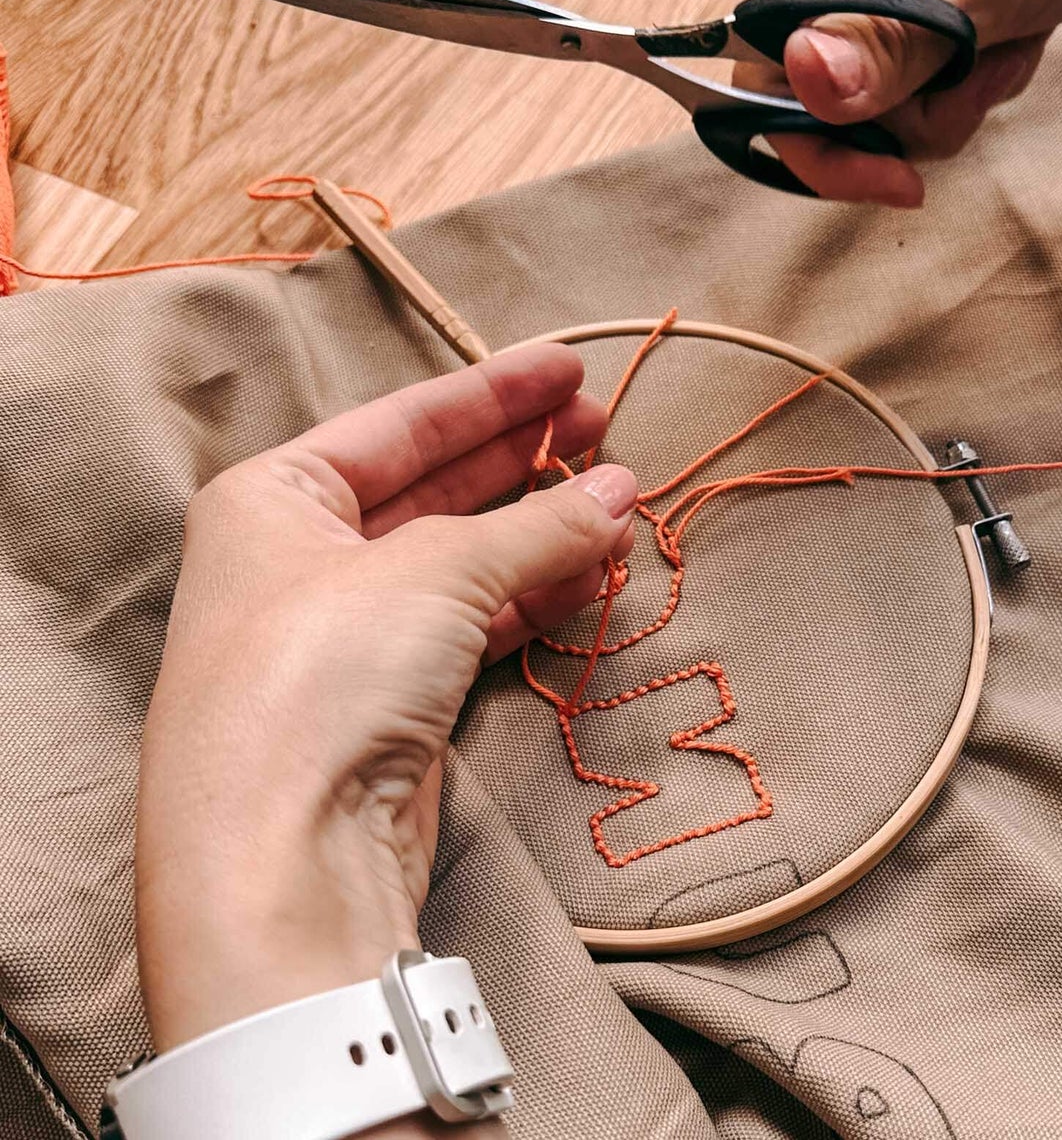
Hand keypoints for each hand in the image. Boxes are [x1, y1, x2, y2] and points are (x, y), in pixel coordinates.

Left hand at [135, 343, 637, 1055]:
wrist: (280, 856)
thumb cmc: (325, 672)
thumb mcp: (438, 571)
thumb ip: (538, 524)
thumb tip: (622, 489)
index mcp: (276, 497)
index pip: (402, 422)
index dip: (494, 392)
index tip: (572, 368)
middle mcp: (299, 558)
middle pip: (433, 485)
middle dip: (522, 457)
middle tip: (606, 428)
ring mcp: (343, 634)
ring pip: (459, 560)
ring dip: (537, 534)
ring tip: (617, 508)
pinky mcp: (384, 701)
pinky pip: (468, 625)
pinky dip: (527, 599)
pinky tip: (586, 578)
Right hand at [753, 0, 1061, 205]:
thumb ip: (892, 39)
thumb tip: (801, 86)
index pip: (767, 63)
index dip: (820, 138)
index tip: (897, 178)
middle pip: (827, 84)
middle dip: (909, 110)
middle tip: (985, 80)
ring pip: (882, 83)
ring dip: (953, 91)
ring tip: (1017, 40)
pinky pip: (924, 59)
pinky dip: (973, 69)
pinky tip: (1024, 31)